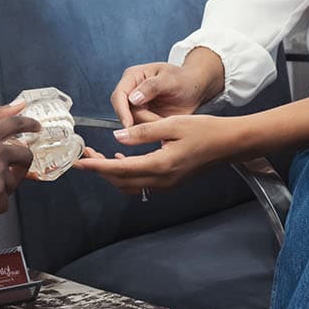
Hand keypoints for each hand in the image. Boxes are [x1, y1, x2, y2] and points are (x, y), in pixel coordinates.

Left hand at [71, 114, 241, 195]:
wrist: (229, 144)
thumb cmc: (205, 130)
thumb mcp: (172, 124)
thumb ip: (143, 132)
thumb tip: (117, 136)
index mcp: (160, 165)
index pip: (120, 168)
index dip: (96, 166)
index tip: (78, 163)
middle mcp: (162, 180)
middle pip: (121, 180)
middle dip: (100, 169)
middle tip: (84, 154)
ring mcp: (166, 184)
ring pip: (130, 184)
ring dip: (112, 172)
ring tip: (99, 156)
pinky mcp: (170, 181)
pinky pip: (141, 182)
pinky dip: (126, 173)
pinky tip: (122, 158)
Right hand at [111, 50, 222, 126]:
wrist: (194, 89)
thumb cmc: (183, 79)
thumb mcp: (170, 80)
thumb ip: (152, 87)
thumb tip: (132, 98)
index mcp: (133, 76)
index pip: (119, 95)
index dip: (122, 111)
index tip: (128, 124)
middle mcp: (131, 91)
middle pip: (124, 112)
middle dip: (141, 120)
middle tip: (161, 121)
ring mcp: (136, 105)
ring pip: (132, 122)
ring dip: (148, 125)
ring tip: (167, 119)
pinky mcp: (143, 117)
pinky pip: (142, 128)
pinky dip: (152, 129)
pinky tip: (165, 122)